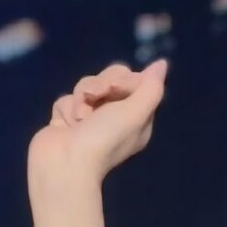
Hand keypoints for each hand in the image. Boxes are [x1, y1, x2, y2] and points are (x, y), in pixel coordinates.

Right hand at [28, 59, 167, 188]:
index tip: (116, 88)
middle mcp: (115, 117)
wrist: (64, 163)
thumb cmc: (105, 138)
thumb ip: (152, 87)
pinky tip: (67, 125)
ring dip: (81, 98)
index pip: (134, 80)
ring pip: (86, 86)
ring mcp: (89, 118)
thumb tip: (162, 64)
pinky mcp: (66, 120)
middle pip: (110, 78)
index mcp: (137, 117)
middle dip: (100, 84)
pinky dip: (66, 109)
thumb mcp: (137, 112)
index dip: (124, 78)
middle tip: (96, 97)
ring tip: (80, 118)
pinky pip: (67, 99)